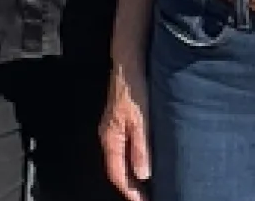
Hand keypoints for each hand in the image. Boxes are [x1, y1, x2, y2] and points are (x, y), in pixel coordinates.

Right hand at [99, 61, 151, 200]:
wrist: (128, 65)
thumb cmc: (134, 89)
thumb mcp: (141, 120)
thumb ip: (141, 147)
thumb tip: (142, 174)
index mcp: (110, 139)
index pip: (116, 174)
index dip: (129, 190)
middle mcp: (108, 137)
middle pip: (116, 169)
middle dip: (130, 187)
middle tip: (145, 198)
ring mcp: (113, 130)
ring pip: (120, 160)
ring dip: (132, 175)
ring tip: (146, 187)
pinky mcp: (120, 122)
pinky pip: (123, 149)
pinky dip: (132, 161)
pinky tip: (143, 163)